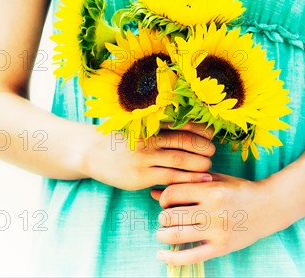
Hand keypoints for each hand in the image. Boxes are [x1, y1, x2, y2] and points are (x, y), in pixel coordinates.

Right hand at [82, 122, 215, 190]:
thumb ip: (158, 128)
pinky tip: (200, 180)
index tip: (212, 132)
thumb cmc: (121, 140)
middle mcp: (149, 139)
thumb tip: (188, 128)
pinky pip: (169, 178)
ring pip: (179, 160)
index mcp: (150, 125)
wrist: (91, 152)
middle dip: (202, 146)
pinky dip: (187, 179)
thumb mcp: (138, 128)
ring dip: (198, 164)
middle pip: (183, 141)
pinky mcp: (141, 176)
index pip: (181, 123)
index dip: (199, 128)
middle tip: (213, 150)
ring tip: (209, 166)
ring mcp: (144, 158)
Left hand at [150, 172, 290, 264]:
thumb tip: (154, 192)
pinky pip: (191, 256)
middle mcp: (212, 211)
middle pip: (171, 215)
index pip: (172, 194)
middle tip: (165, 218)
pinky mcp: (221, 247)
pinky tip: (161, 254)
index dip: (164, 198)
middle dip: (162, 217)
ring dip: (162, 234)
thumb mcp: (214, 180)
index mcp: (210, 190)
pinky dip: (171, 258)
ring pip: (176, 235)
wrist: (269, 206)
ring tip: (163, 232)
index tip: (166, 201)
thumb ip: (186, 184)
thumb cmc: (240, 189)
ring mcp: (217, 231)